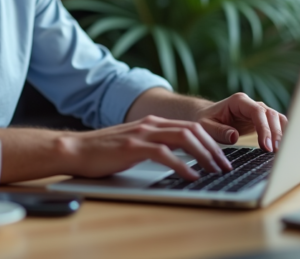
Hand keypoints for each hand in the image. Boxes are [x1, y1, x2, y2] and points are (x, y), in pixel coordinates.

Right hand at [58, 116, 233, 180]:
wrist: (75, 149)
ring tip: (214, 170)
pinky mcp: (133, 147)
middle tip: (225, 166)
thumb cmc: (103, 152)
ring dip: (204, 155)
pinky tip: (191, 176)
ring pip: (184, 138)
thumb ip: (155, 145)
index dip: (211, 141)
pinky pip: (165, 154)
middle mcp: (150, 124)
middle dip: (213, 148)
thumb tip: (179, 159)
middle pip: (193, 130)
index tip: (222, 157)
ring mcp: (142, 134)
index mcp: (152, 122)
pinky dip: (182, 165)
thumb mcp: (134, 144)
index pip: (191, 126)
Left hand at [195, 93, 287, 152]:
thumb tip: (234, 136)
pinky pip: (277, 125)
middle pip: (271, 115)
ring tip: (281, 151)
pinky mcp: (262, 120)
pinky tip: (282, 147)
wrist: (206, 117)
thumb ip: (219, 131)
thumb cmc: (206, 120)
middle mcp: (251, 104)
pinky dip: (282, 135)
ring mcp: (258, 111)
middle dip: (275, 133)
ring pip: (277, 119)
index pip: (257, 112)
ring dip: (282, 134)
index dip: (264, 128)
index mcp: (238, 101)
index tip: (266, 146)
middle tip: (275, 152)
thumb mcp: (206, 126)